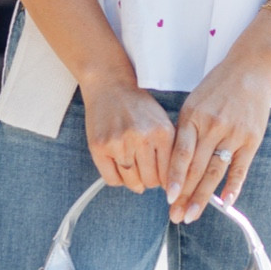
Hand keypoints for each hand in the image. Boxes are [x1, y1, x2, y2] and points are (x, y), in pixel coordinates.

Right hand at [81, 74, 175, 192]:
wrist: (110, 86)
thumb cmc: (138, 106)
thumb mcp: (162, 122)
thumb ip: (170, 150)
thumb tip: (170, 183)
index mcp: (162, 133)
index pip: (168, 175)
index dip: (166, 181)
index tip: (162, 180)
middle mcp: (141, 138)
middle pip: (150, 181)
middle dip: (149, 180)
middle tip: (146, 173)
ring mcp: (118, 143)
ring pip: (131, 182)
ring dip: (134, 181)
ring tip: (133, 169)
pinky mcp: (99, 147)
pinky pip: (111, 179)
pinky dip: (117, 179)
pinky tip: (120, 168)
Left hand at [165, 9, 270, 222]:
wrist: (251, 67)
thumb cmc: (218, 86)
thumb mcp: (194, 102)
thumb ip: (186, 130)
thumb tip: (175, 162)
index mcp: (193, 116)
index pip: (181, 154)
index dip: (174, 177)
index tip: (167, 198)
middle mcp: (212, 126)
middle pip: (196, 168)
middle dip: (184, 195)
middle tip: (176, 216)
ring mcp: (233, 133)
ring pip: (215, 171)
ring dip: (203, 196)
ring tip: (192, 215)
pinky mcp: (252, 138)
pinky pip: (241, 167)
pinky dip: (233, 186)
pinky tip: (225, 203)